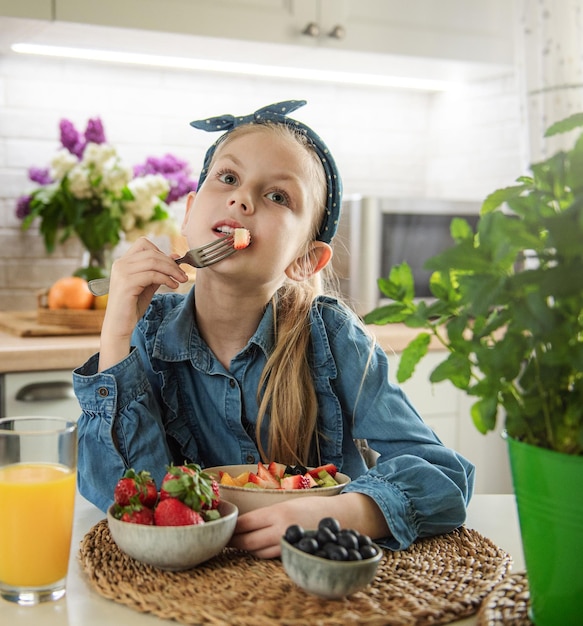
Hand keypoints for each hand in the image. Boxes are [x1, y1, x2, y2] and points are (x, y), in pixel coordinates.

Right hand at [98, 238, 188, 370]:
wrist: (119, 325)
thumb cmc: (133, 305)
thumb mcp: (148, 285)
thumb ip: (158, 271)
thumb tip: (175, 257)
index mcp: (123, 262)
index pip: (144, 244)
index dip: (161, 251)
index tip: (174, 263)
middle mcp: (120, 264)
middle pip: (152, 253)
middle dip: (171, 263)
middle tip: (183, 274)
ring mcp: (122, 272)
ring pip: (153, 262)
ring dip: (171, 270)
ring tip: (181, 280)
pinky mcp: (127, 283)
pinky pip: (152, 275)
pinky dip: (166, 279)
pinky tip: (173, 286)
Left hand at [228, 493, 389, 558]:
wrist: (341, 516)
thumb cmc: (312, 506)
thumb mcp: (288, 503)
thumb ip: (267, 514)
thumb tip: (243, 521)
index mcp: (277, 513)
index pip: (245, 523)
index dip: (231, 528)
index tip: (222, 527)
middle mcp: (281, 530)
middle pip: (247, 541)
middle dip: (234, 541)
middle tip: (223, 540)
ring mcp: (287, 545)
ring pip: (257, 552)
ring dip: (247, 548)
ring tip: (238, 542)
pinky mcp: (293, 555)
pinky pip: (270, 556)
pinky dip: (261, 552)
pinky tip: (257, 546)